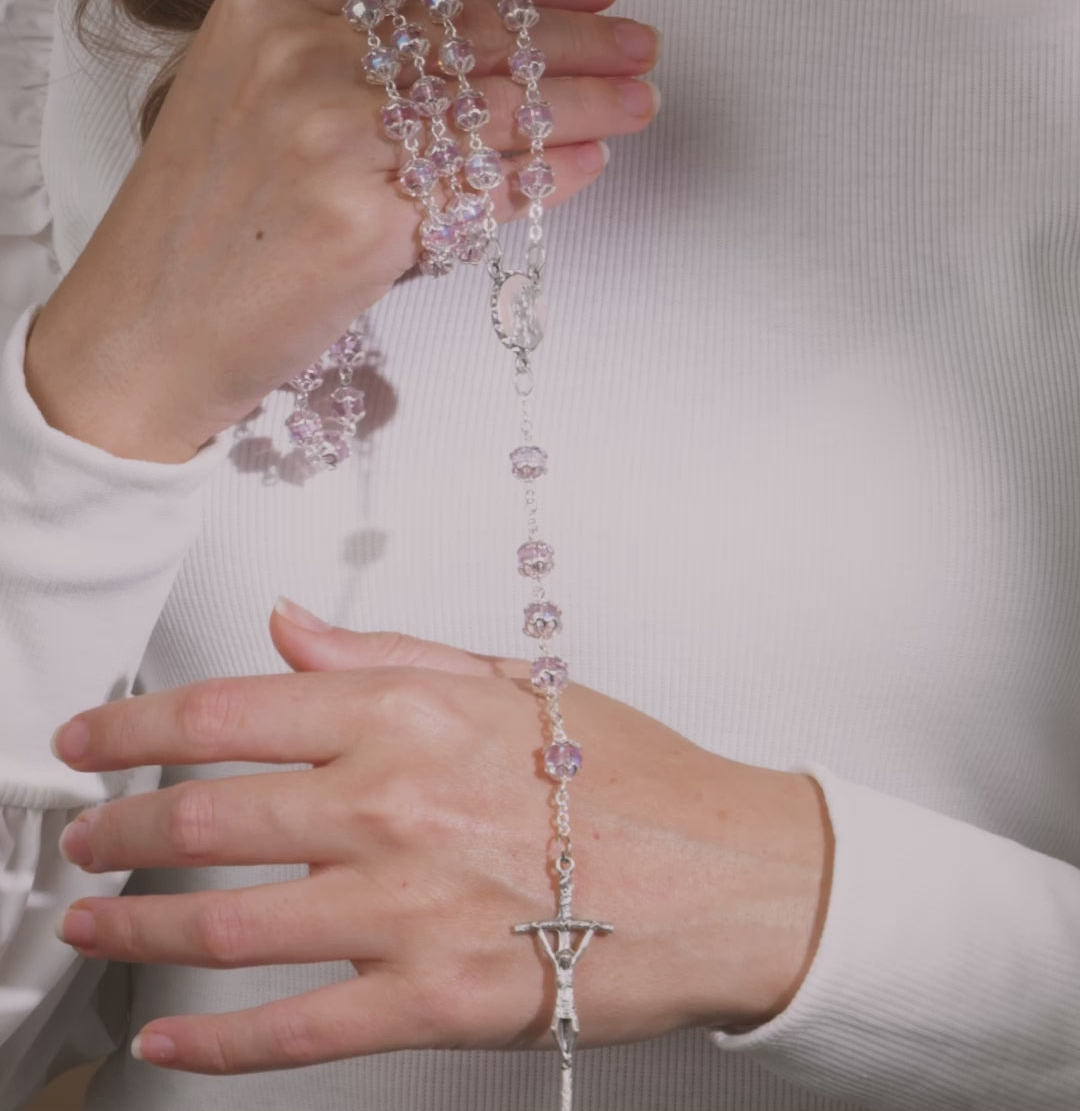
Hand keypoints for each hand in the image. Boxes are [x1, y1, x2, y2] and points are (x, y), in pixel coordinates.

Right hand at [24, 0, 659, 462]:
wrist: (151, 328)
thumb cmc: (210, 216)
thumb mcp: (251, 81)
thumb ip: (338, 5)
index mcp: (275, 6)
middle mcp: (306, 56)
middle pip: (479, 35)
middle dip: (579, 38)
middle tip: (643, 44)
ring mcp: (336, 136)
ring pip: (498, 107)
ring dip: (586, 103)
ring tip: (639, 102)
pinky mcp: (366, 219)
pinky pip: (487, 188)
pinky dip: (548, 175)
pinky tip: (589, 164)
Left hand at [51, 608, 831, 1074]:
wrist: (728, 874)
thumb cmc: (631, 777)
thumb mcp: (509, 679)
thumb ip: (382, 650)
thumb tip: (287, 627)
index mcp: (409, 714)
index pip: (231, 710)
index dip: (135, 727)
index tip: (94, 742)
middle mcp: (393, 804)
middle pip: (208, 816)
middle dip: (120, 833)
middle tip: (86, 842)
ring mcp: (407, 908)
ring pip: (229, 924)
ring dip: (142, 927)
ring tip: (100, 923)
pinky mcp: (433, 1001)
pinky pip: (295, 1031)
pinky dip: (216, 1043)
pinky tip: (171, 1036)